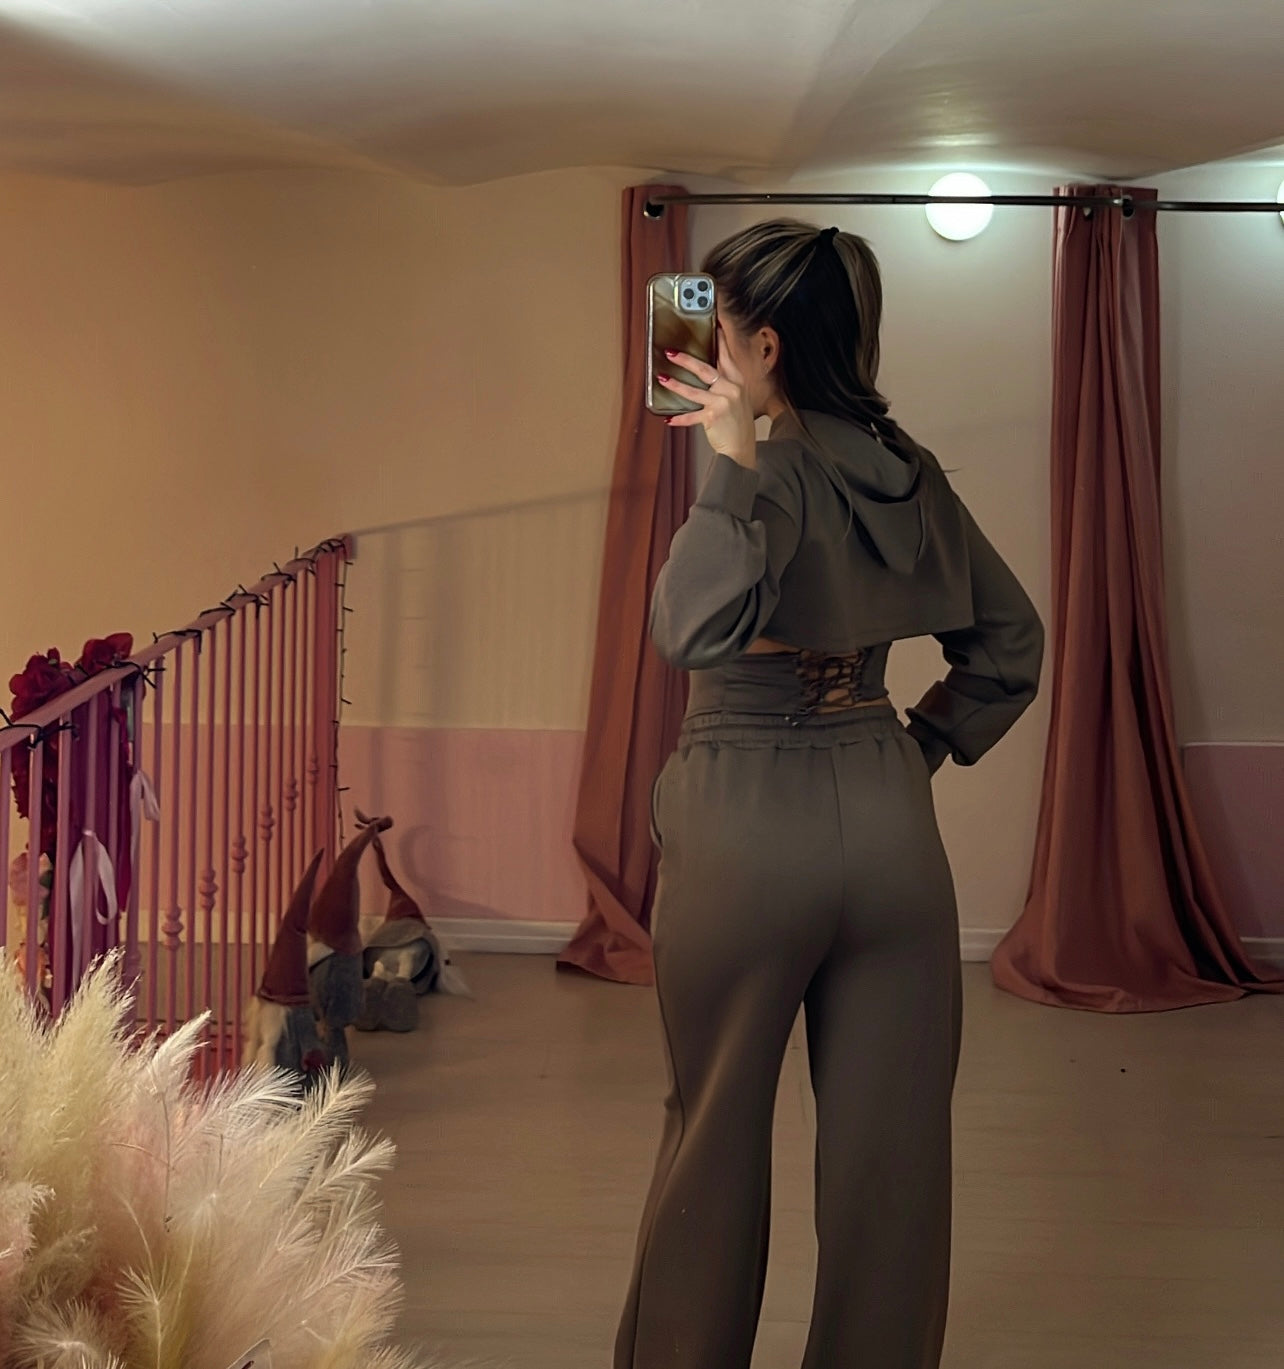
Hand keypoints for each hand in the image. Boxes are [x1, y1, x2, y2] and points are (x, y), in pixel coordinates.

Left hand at [657, 335, 756, 467]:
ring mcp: (722, 403)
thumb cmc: (737, 422)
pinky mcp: (713, 417)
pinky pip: (691, 416)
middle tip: (671, 352)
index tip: (713, 323)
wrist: (742, 448)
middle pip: (705, 369)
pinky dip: (680, 419)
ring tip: (662, 378)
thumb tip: (704, 371)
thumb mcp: (736, 398)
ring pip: (694, 390)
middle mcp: (731, 389)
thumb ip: (724, 383)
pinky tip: (668, 418)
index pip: (726, 355)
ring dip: (676, 384)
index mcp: (737, 380)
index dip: (719, 339)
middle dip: (686, 360)